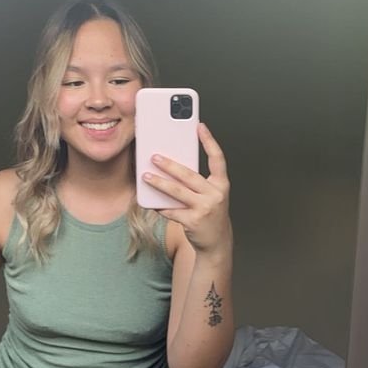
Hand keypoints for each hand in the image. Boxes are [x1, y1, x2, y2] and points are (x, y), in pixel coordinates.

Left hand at [142, 123, 231, 255]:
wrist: (217, 241)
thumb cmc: (210, 213)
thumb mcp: (210, 195)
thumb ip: (197, 181)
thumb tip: (172, 166)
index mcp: (221, 184)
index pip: (218, 159)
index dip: (209, 141)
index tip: (200, 126)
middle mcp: (215, 195)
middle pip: (189, 175)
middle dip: (170, 165)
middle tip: (154, 156)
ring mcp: (205, 209)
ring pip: (177, 192)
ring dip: (159, 183)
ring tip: (145, 176)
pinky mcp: (193, 222)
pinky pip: (172, 211)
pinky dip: (159, 206)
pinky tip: (149, 200)